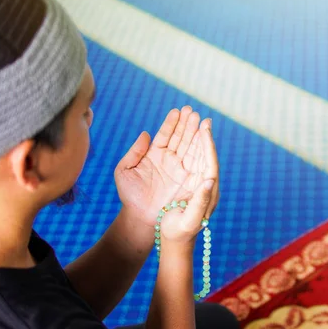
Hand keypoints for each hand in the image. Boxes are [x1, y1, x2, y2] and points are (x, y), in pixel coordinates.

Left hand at [114, 106, 219, 230]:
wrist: (141, 217)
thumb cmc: (130, 196)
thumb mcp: (124, 171)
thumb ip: (134, 152)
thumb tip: (145, 134)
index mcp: (155, 154)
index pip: (165, 134)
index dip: (171, 123)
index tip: (177, 110)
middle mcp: (169, 159)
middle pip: (180, 137)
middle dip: (187, 123)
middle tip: (192, 110)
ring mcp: (180, 168)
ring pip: (189, 146)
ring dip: (195, 132)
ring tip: (200, 119)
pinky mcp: (188, 179)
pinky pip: (196, 162)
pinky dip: (200, 149)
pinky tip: (203, 137)